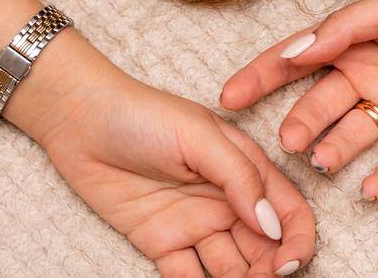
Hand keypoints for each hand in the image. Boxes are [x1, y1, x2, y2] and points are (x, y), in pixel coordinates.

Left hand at [35, 71, 315, 276]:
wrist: (80, 120)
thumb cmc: (143, 115)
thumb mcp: (199, 135)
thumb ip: (239, 177)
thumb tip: (271, 227)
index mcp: (245, 169)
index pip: (288, 211)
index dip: (296, 240)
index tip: (288, 264)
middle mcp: (226, 201)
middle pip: (264, 247)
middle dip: (270, 271)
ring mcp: (195, 224)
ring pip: (231, 268)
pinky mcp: (162, 243)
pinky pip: (188, 277)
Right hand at [219, 0, 377, 202]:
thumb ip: (344, 30)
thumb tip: (294, 52)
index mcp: (351, 41)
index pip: (295, 62)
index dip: (260, 78)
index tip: (227, 99)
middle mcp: (366, 74)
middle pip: (321, 106)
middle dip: (301, 125)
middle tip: (290, 143)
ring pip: (354, 135)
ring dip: (337, 151)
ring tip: (325, 162)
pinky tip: (370, 192)